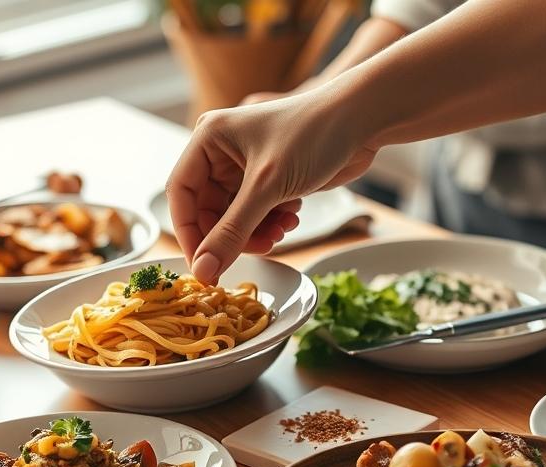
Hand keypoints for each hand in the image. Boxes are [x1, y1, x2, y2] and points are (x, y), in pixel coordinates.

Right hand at [166, 89, 375, 283]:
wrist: (364, 118)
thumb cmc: (314, 132)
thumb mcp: (267, 187)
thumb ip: (232, 232)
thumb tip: (203, 270)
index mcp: (209, 138)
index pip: (181, 194)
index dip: (188, 232)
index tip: (202, 265)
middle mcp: (222, 151)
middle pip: (207, 210)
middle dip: (231, 234)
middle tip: (253, 251)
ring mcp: (246, 166)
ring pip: (233, 217)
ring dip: (254, 232)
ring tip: (280, 232)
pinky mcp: (268, 178)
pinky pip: (255, 214)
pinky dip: (270, 223)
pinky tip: (291, 218)